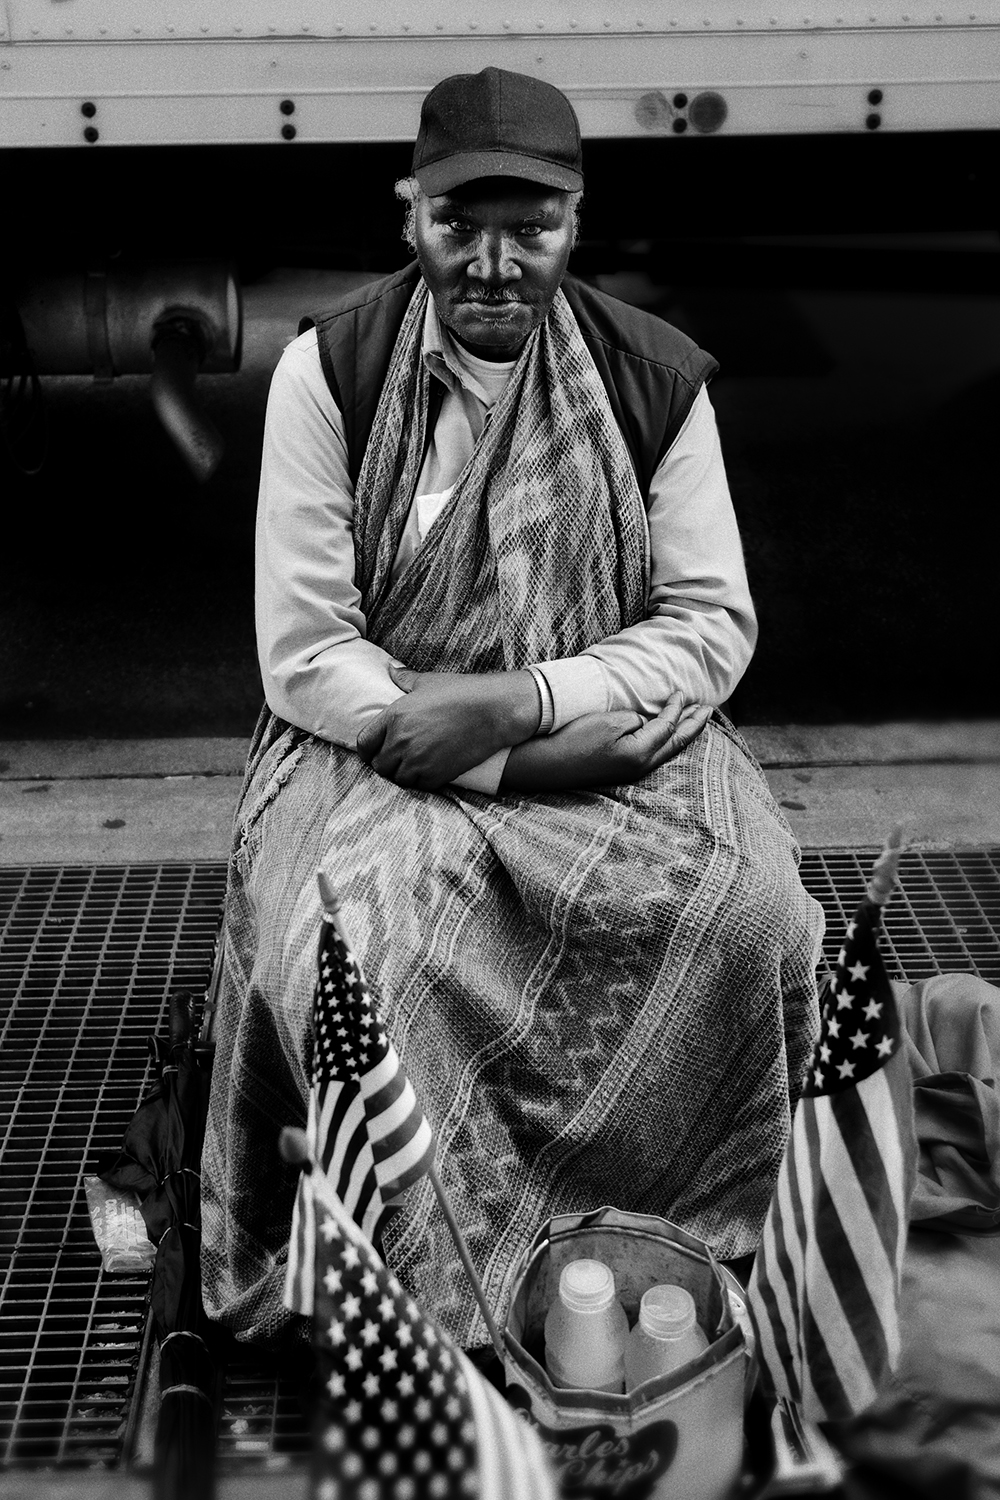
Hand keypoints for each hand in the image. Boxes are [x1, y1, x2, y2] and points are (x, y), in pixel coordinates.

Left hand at [356, 664, 540, 790]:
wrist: (494, 711)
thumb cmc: (463, 692)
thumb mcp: (429, 681)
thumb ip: (405, 679)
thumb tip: (391, 668)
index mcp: (394, 716)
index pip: (364, 743)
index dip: (368, 750)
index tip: (376, 751)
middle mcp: (400, 740)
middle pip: (379, 766)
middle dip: (387, 764)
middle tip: (399, 760)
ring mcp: (417, 760)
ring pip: (398, 779)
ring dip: (404, 775)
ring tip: (415, 766)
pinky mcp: (435, 775)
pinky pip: (418, 787)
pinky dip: (422, 782)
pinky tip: (430, 772)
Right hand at [501, 692, 711, 792]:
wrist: (544, 764)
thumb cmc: (574, 739)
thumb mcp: (609, 722)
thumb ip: (636, 721)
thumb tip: (644, 724)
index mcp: (641, 753)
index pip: (668, 726)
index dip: (677, 708)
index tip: (681, 692)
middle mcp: (640, 767)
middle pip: (676, 744)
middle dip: (693, 725)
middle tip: (708, 710)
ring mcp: (630, 773)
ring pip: (666, 752)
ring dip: (682, 734)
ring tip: (694, 721)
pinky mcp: (619, 772)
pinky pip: (653, 755)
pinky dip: (666, 742)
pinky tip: (666, 737)